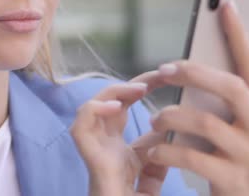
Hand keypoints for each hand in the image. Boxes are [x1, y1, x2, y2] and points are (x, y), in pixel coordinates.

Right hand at [70, 77, 168, 195]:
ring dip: (114, 92)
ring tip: (142, 89)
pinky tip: (118, 106)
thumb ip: (157, 153)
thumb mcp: (151, 173)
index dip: (140, 87)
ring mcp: (94, 148)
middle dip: (133, 83)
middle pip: (109, 101)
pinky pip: (81, 126)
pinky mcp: (90, 156)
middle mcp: (101, 142)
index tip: (166, 76)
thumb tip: (168, 129)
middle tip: (161, 74)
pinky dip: (95, 110)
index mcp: (115, 144)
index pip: (124, 105)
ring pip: (90, 107)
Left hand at [147, 1, 248, 195]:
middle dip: (194, 73)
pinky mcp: (233, 180)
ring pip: (206, 123)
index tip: (225, 5)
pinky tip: (154, 151)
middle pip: (231, 87)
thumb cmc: (238, 156)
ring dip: (172, 116)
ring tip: (155, 120)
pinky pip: (193, 157)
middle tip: (163, 70)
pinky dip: (168, 151)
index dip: (239, 35)